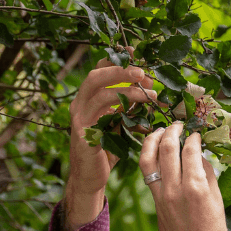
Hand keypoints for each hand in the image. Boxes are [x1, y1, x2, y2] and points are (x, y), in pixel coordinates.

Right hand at [66, 46, 164, 195]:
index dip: (116, 60)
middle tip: (142, 71)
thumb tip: (150, 87)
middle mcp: (79, 104)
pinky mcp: (84, 135)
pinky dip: (121, 113)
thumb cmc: (106, 148)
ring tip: (148, 94)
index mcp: (87, 98)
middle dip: (120, 70)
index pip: (99, 70)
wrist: (90, 178)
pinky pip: (102, 118)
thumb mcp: (120, 122)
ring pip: (100, 94)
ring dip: (127, 91)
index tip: (135, 52)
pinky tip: (138, 115)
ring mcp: (79, 119)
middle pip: (95, 76)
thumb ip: (129, 105)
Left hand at [140, 122, 230, 230]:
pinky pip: (148, 173)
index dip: (193, 136)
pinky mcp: (155, 202)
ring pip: (149, 158)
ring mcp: (162, 196)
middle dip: (172, 131)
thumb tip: (198, 154)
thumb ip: (207, 173)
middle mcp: (176, 189)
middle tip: (178, 125)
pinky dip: (150, 157)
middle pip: (167, 148)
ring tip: (160, 130)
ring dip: (153, 139)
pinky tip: (154, 150)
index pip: (190, 150)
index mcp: (196, 187)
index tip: (196, 132)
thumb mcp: (216, 198)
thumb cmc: (214, 230)